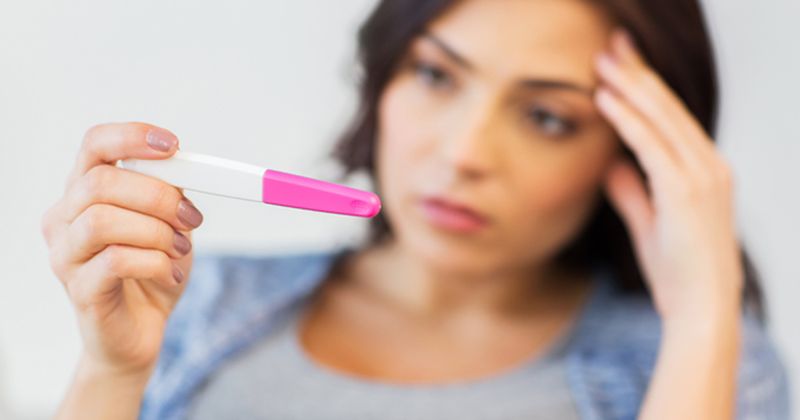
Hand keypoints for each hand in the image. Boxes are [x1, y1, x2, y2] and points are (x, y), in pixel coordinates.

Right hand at [41, 122, 203, 376]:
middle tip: (191, 217)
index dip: (131, 137)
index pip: (94, 145)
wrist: (140, 331)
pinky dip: (155, 263)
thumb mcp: (168, 224)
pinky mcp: (79, 290)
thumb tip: (185, 167)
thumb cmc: (151, 271)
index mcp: (84, 192)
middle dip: (157, 196)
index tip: (173, 145)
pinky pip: (115, 262)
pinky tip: (170, 273)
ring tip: (180, 249)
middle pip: (100, 183)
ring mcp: (66, 255)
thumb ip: (169, 193)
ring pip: (103, 221)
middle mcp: (64, 218)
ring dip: (156, 232)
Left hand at [593, 29, 742, 322]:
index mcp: (707, 171)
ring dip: (630, 86)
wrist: (701, 309)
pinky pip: (651, 144)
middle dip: (639, 73)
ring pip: (662, 118)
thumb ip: (632, 191)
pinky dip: (628, 119)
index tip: (622, 65)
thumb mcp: (650, 224)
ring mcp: (702, 176)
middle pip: (669, 108)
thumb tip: (611, 164)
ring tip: (604, 60)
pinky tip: (606, 98)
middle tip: (614, 45)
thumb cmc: (678, 272)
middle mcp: (710, 166)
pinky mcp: (686, 191)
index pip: (672, 118)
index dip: (646, 88)